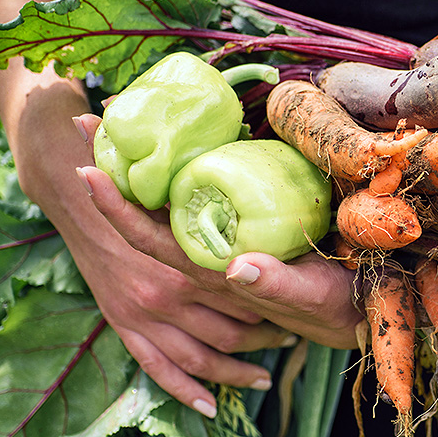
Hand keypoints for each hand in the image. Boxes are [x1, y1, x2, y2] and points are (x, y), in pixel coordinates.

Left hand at [73, 115, 364, 409]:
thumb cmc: (332, 305)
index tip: (86, 168)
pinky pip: (193, 203)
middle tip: (84, 123)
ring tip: (110, 127)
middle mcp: (205, 257)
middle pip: (144, 213)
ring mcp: (219, 244)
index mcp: (211, 272)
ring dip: (132, 168)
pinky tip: (163, 149)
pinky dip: (170, 175)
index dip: (117, 207)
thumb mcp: (310, 296)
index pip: (151, 238)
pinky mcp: (238, 234)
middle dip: (112, 169)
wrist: (353, 313)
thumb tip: (238, 267)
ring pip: (162, 206)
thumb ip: (276, 284)